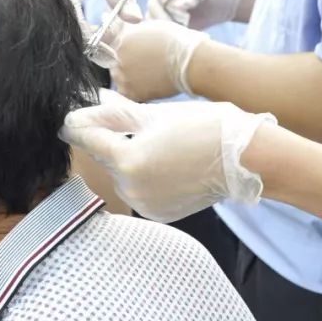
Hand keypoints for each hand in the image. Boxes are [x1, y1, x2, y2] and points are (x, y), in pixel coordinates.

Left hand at [61, 96, 275, 221]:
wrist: (244, 158)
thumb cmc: (204, 128)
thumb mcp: (155, 115)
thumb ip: (115, 114)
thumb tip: (88, 107)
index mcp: (127, 159)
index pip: (84, 138)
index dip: (79, 123)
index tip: (77, 114)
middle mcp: (130, 188)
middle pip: (103, 157)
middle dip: (108, 139)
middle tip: (127, 121)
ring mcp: (144, 204)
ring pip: (119, 175)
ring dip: (126, 158)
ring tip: (154, 142)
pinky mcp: (157, 212)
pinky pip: (138, 190)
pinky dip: (143, 176)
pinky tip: (164, 162)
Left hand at [110, 20, 208, 100]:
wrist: (193, 63)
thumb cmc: (177, 41)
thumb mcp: (150, 26)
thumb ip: (126, 26)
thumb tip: (102, 17)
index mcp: (121, 37)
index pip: (103, 38)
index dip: (110, 41)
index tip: (122, 44)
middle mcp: (117, 56)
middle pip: (110, 59)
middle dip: (122, 58)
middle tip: (144, 60)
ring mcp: (123, 76)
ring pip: (118, 76)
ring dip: (128, 74)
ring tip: (150, 71)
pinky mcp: (131, 93)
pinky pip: (125, 92)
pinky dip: (134, 89)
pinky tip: (149, 83)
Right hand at [147, 0, 244, 30]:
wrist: (226, 1)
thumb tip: (177, 5)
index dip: (165, 3)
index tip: (178, 11)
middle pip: (153, 8)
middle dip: (164, 18)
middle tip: (181, 25)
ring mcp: (165, 12)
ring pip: (154, 22)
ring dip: (165, 28)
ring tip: (183, 30)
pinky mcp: (171, 26)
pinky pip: (162, 33)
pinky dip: (169, 36)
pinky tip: (183, 37)